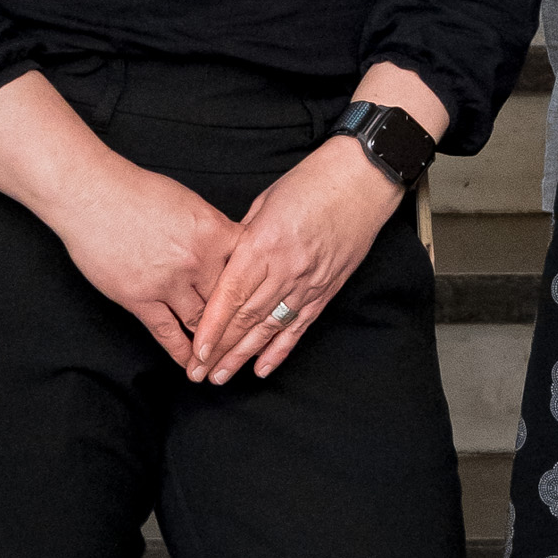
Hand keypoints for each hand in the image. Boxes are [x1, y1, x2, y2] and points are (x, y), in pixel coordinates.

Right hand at [44, 156, 239, 364]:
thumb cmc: (137, 191)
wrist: (92, 195)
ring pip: (201, 323)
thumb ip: (212, 231)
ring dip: (212, 346)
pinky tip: (191, 365)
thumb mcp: (189, 203)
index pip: (247, 270)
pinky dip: (182, 352)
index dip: (257, 291)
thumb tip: (227, 251)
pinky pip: (167, 333)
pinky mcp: (140, 298)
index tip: (266, 309)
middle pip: (228, 301)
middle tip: (248, 347)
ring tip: (221, 364)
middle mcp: (197, 260)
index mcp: (214, 232)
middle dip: (239, 326)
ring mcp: (169, 282)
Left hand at [185, 137, 400, 386]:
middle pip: (246, 318)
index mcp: (263, 244)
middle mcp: (285, 269)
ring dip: (243, 355)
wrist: (361, 181)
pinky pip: (299, 326)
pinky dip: (280, 349)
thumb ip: (242, 238)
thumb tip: (225, 263)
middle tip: (198, 372)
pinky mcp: (327, 289)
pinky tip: (262, 368)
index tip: (195, 350)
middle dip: (219, 349)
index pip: (230, 295)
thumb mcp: (264, 203)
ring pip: (269, 328)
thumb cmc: (310, 183)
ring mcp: (308, 282)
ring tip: (221, 376)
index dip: (211, 327)